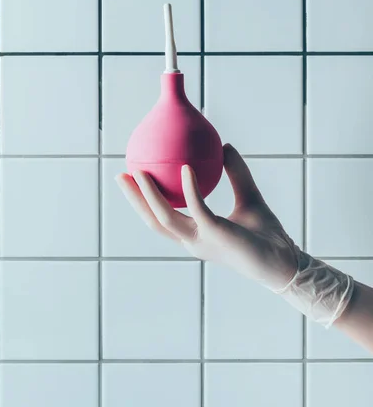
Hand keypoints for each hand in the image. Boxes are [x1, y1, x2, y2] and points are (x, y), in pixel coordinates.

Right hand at [115, 143, 297, 291]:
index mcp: (196, 233)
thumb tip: (225, 146)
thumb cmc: (266, 234)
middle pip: (153, 220)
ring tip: (138, 172)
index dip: (144, 201)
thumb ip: (236, 173)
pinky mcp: (217, 235)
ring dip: (149, 196)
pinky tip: (185, 169)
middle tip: (120, 175)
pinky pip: (198, 209)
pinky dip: (189, 190)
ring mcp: (202, 240)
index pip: (162, 218)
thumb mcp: (249, 196)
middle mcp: (193, 240)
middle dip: (133, 200)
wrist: (285, 261)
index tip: (133, 178)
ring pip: (164, 219)